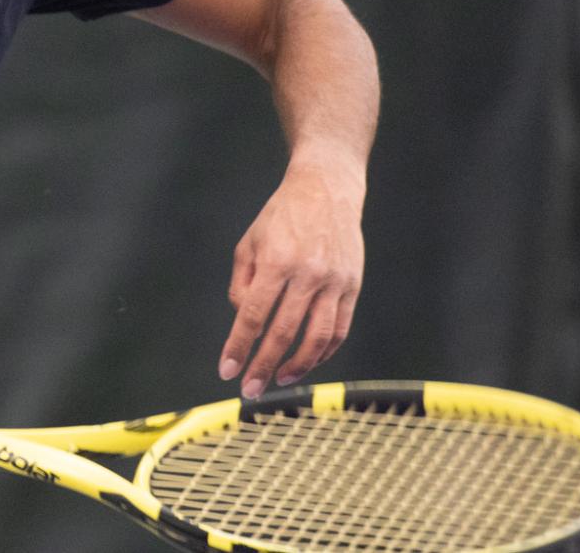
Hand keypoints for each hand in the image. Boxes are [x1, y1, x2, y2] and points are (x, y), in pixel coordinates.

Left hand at [218, 156, 364, 397]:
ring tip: (278, 380)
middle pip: (283, 333)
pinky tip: (307, 362)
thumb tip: (245, 320)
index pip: (254, 316)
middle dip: (263, 366)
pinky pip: (338, 330)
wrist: (326, 190)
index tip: (227, 371)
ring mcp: (334, 282)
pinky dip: (323, 352)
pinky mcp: (352, 287)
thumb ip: (242, 284)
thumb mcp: (249, 243)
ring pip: (316, 338)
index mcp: (276, 262)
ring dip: (297, 366)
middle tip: (249, 389)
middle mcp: (308, 274)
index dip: (239, 347)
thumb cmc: (280, 217)